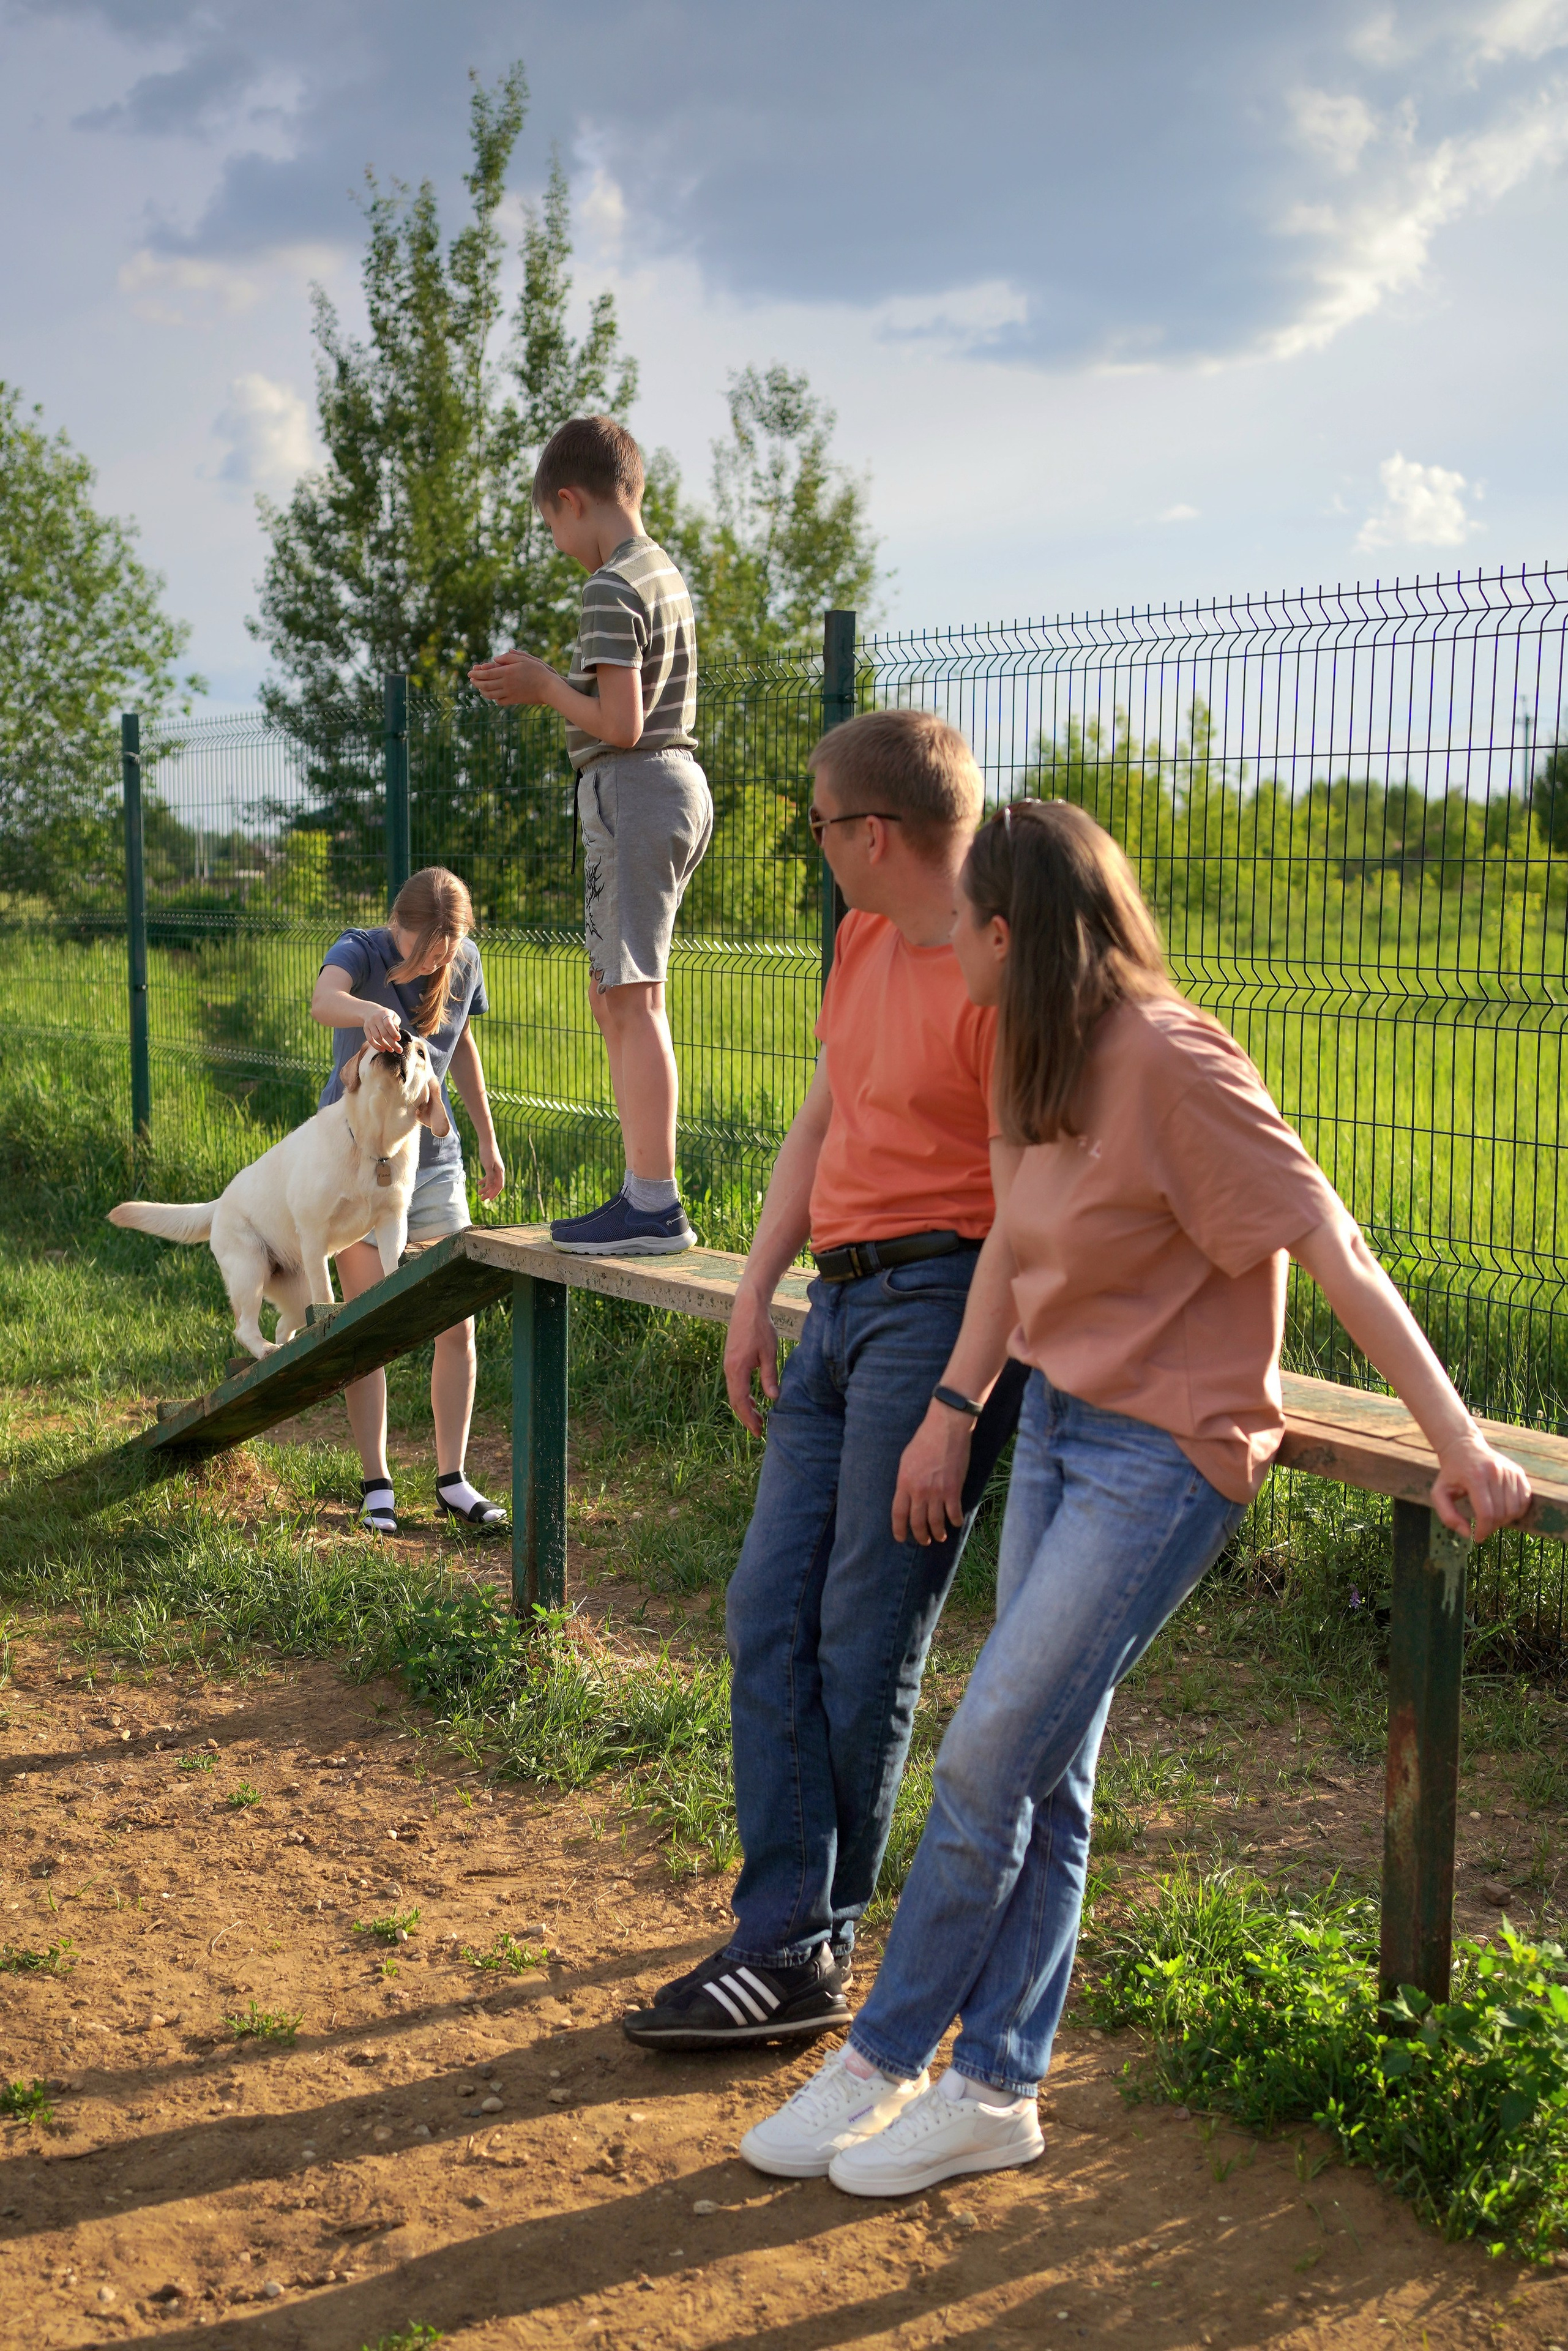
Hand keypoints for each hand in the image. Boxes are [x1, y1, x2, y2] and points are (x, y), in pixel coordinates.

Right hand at [361, 1003, 401, 1051]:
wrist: (370, 1011)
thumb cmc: (385, 1015)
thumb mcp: (393, 1016)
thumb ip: (396, 1024)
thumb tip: (396, 1035)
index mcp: (384, 1014)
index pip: (388, 1024)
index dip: (394, 1032)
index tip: (399, 1039)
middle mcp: (376, 1018)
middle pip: (383, 1033)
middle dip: (392, 1043)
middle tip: (399, 1050)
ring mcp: (369, 1024)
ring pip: (377, 1037)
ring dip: (385, 1045)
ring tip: (391, 1050)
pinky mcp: (365, 1029)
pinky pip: (370, 1040)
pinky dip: (376, 1046)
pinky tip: (383, 1049)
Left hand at [469, 650, 560, 707]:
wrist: (549, 687)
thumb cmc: (538, 671)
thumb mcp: (524, 659)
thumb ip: (509, 658)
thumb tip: (495, 659)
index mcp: (507, 672)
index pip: (486, 673)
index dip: (476, 673)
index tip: (470, 672)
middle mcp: (506, 683)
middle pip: (485, 684)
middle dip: (476, 682)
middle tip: (471, 680)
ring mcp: (510, 693)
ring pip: (490, 694)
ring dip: (482, 691)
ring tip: (479, 687)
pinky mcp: (514, 700)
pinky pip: (500, 701)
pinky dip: (494, 698)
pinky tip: (492, 695)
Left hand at [476, 1142, 505, 1204]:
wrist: (487, 1141)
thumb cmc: (488, 1153)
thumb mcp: (488, 1166)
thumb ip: (490, 1176)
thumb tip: (491, 1186)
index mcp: (500, 1172)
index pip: (499, 1186)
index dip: (494, 1193)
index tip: (489, 1199)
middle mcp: (499, 1171)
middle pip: (495, 1185)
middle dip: (489, 1193)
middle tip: (481, 1199)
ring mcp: (495, 1169)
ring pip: (491, 1182)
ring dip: (486, 1188)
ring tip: (479, 1193)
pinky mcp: (491, 1165)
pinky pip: (488, 1176)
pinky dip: (484, 1181)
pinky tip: (478, 1183)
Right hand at [724, 1286, 780, 1435]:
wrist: (748, 1307)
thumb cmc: (760, 1328)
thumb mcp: (769, 1353)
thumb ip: (769, 1376)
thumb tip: (772, 1398)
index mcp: (737, 1369)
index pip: (740, 1401)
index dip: (748, 1418)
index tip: (758, 1432)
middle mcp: (729, 1369)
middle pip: (735, 1400)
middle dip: (746, 1416)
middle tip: (759, 1431)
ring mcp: (728, 1364)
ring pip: (734, 1392)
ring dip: (744, 1406)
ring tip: (757, 1417)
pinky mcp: (731, 1359)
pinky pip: (735, 1383)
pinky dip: (742, 1394)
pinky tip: (752, 1398)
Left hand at [893, 1401, 974, 1546]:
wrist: (946, 1428)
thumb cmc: (925, 1440)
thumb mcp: (906, 1460)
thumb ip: (905, 1480)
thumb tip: (906, 1496)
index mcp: (904, 1483)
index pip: (898, 1514)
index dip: (899, 1530)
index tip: (901, 1538)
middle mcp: (919, 1491)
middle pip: (917, 1523)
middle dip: (921, 1536)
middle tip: (925, 1541)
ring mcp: (937, 1492)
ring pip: (936, 1523)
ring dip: (938, 1533)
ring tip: (940, 1536)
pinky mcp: (954, 1489)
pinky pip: (954, 1513)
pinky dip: (955, 1521)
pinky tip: (955, 1523)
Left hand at [1431, 1430, 1531, 1541]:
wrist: (1464, 1447)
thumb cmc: (1451, 1474)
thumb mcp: (1439, 1492)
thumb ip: (1447, 1516)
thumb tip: (1467, 1533)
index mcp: (1475, 1476)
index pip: (1486, 1513)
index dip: (1483, 1530)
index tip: (1477, 1538)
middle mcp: (1496, 1472)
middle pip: (1502, 1513)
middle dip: (1492, 1527)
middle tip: (1483, 1528)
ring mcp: (1509, 1471)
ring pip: (1515, 1509)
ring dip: (1505, 1521)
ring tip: (1492, 1520)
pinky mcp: (1518, 1472)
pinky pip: (1525, 1500)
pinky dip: (1517, 1512)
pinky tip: (1503, 1511)